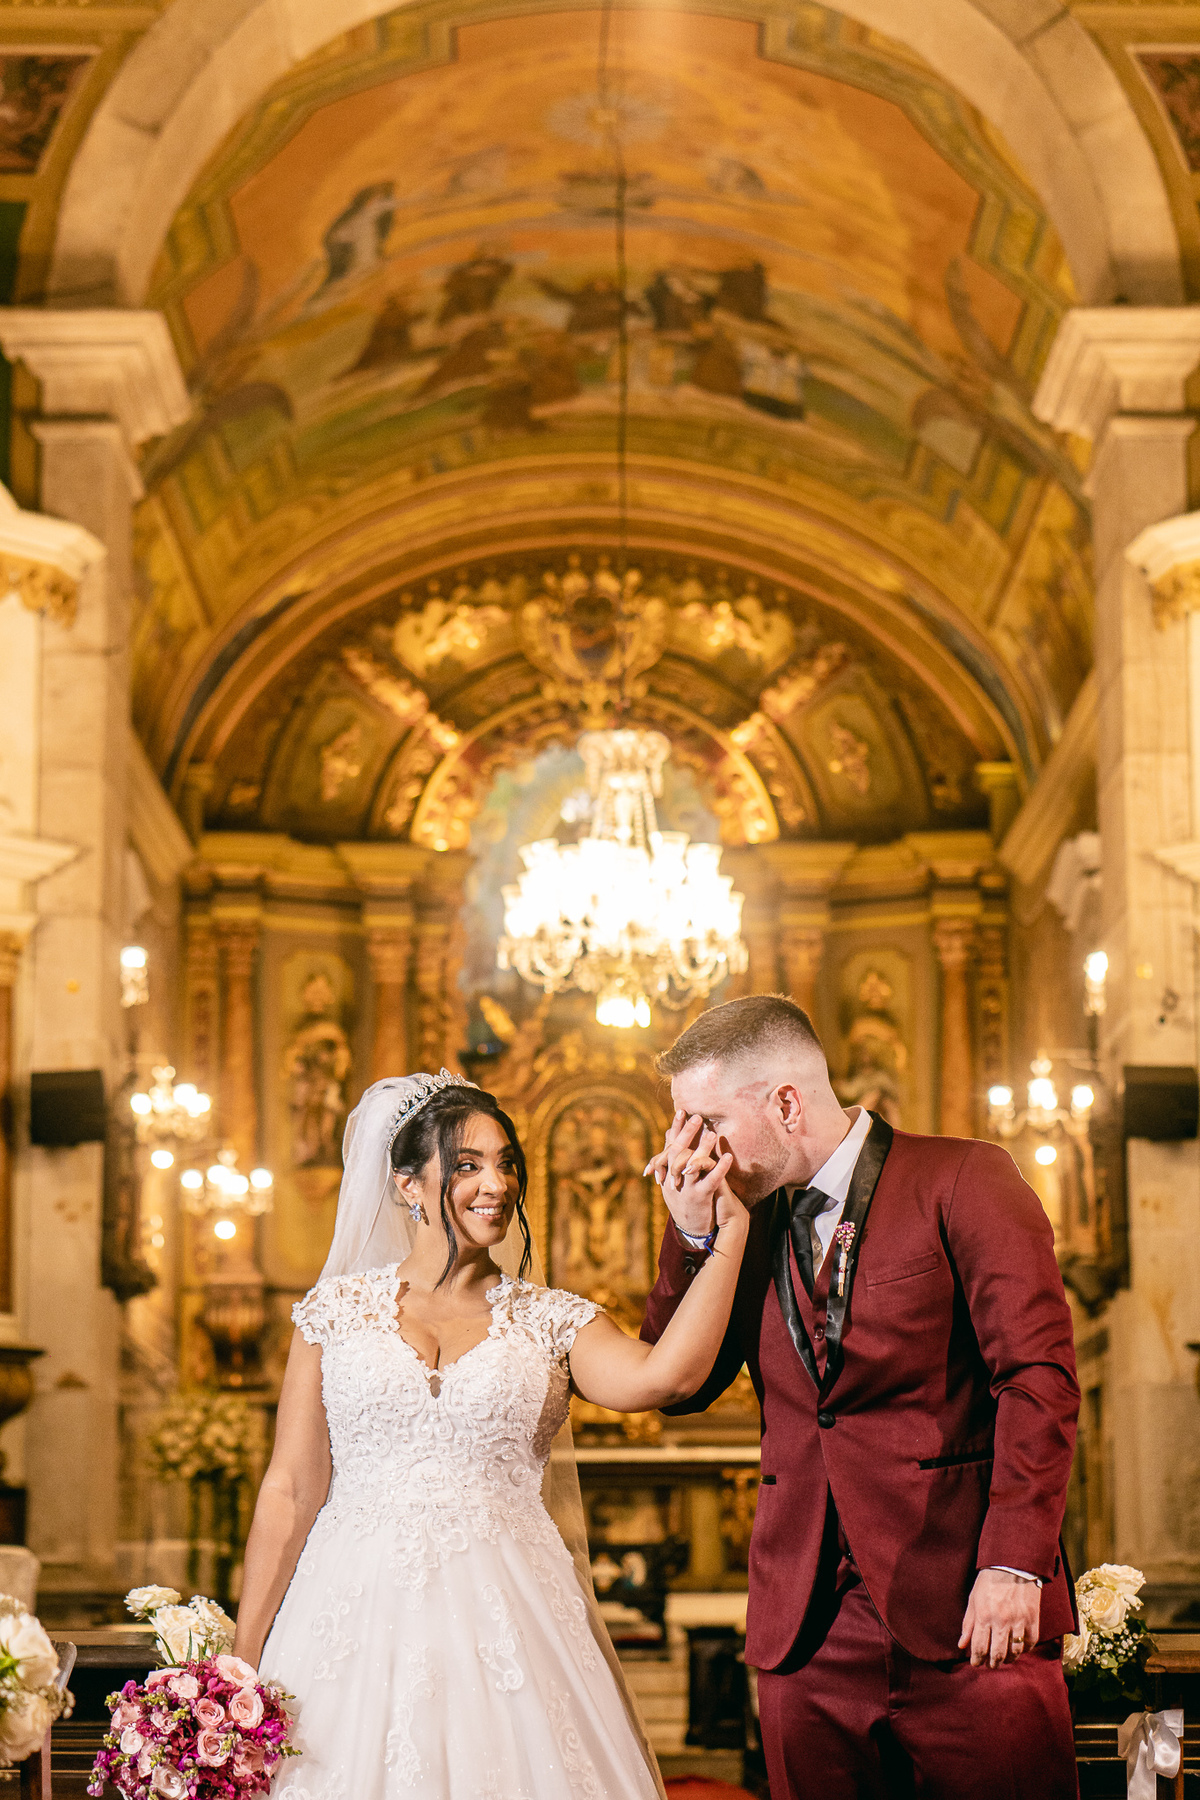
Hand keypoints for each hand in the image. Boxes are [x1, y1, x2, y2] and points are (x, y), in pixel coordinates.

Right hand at [645, 1112, 738, 1238]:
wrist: (691, 1231)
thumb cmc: (685, 1201)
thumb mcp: (673, 1181)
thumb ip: (673, 1159)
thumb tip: (671, 1135)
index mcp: (668, 1172)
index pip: (670, 1145)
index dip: (675, 1128)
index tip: (681, 1110)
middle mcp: (673, 1178)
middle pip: (678, 1151)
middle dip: (687, 1133)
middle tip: (697, 1116)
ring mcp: (685, 1187)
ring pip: (691, 1164)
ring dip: (702, 1148)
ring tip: (712, 1133)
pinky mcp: (699, 1197)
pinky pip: (710, 1180)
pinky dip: (719, 1167)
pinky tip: (727, 1156)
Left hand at [958, 1569, 1040, 1668]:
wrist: (1013, 1564)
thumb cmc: (989, 1581)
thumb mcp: (973, 1599)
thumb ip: (968, 1623)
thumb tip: (961, 1645)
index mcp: (984, 1615)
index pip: (980, 1647)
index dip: (977, 1660)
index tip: (976, 1664)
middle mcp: (1001, 1620)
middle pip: (998, 1654)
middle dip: (992, 1664)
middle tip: (990, 1665)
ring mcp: (1019, 1621)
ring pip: (1015, 1652)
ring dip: (1008, 1659)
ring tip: (1004, 1659)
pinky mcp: (1032, 1618)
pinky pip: (1030, 1642)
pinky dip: (1025, 1649)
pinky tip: (1019, 1649)